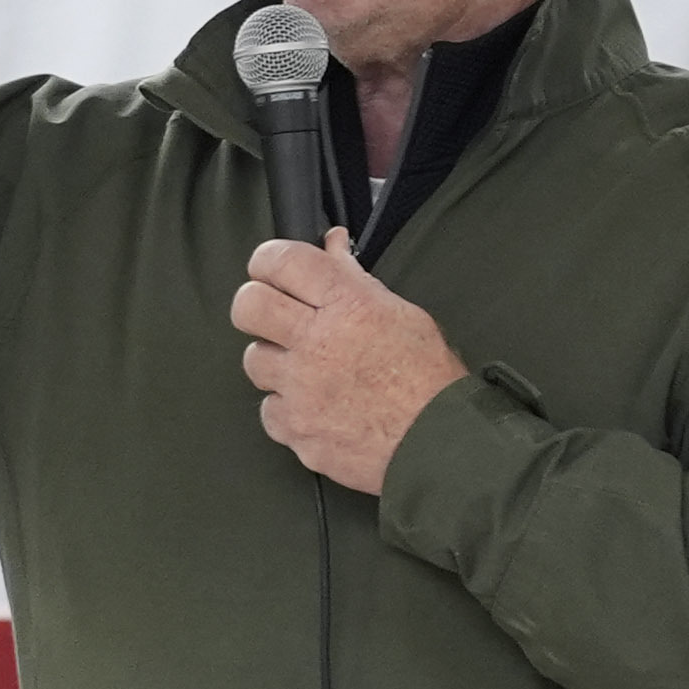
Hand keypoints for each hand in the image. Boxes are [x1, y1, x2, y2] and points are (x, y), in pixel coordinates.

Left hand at [231, 232, 470, 495]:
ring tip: (306, 369)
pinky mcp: (295, 427)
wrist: (439, 442)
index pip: (281, 261)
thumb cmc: (427, 378)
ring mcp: (301, 388)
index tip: (269, 268)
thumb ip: (355, 279)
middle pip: (248, 306)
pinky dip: (285, 408)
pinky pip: (269, 409)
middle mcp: (317, 342)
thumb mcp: (400, 313)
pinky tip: (313, 406)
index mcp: (347, 305)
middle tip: (274, 315)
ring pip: (253, 359)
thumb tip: (332, 245)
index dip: (267, 260)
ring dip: (274, 361)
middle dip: (256, 305)